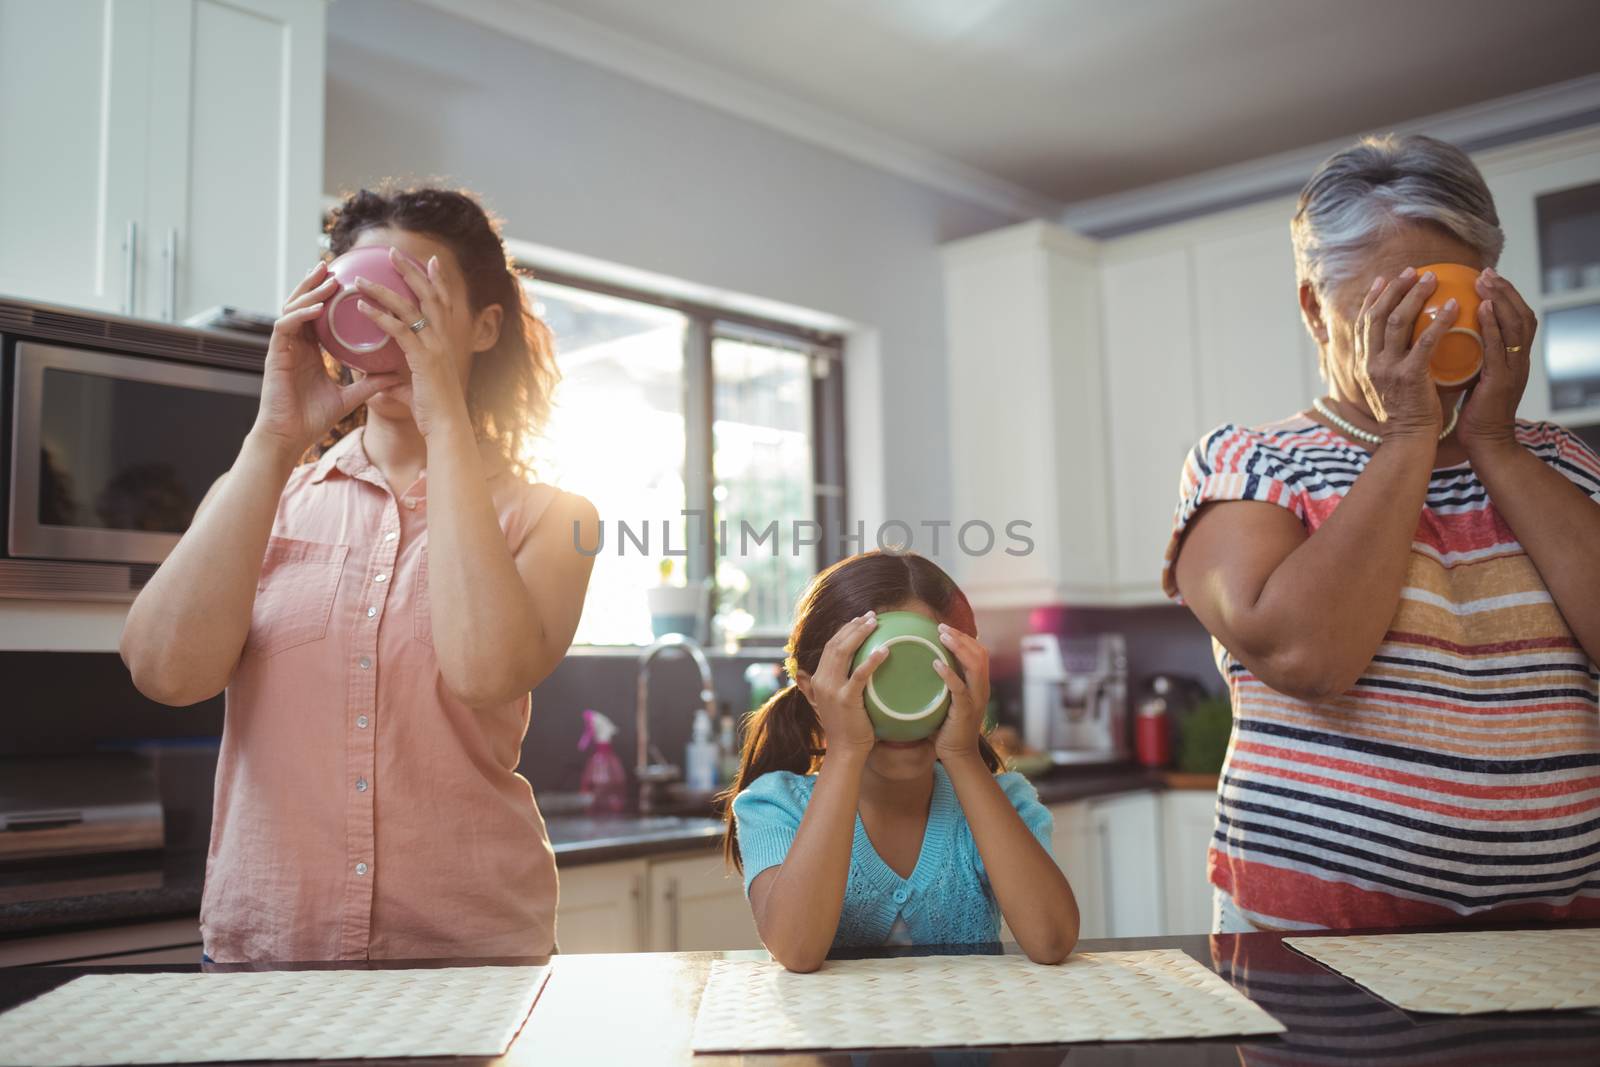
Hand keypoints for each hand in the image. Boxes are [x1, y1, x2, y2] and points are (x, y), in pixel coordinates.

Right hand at [252, 262, 400, 457]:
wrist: (290, 438)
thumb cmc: (312, 419)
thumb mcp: (348, 398)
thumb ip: (368, 384)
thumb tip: (396, 377)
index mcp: (310, 350)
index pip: (319, 315)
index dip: (328, 297)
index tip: (346, 280)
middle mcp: (295, 344)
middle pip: (302, 304)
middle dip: (315, 283)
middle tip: (332, 266)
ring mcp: (283, 348)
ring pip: (292, 308)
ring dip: (309, 292)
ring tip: (327, 279)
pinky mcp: (275, 355)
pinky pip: (285, 326)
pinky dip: (300, 315)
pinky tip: (316, 308)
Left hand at [354, 249, 474, 439]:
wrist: (447, 429)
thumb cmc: (434, 413)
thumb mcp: (414, 391)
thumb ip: (398, 382)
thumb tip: (380, 383)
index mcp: (446, 343)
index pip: (443, 303)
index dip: (437, 280)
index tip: (429, 261)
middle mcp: (443, 340)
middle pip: (429, 295)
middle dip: (411, 271)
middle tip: (393, 253)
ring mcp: (435, 347)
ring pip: (410, 307)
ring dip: (384, 289)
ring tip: (362, 278)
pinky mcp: (423, 358)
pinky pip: (398, 330)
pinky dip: (379, 317)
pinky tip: (361, 308)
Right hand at [803, 612, 886, 758]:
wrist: (845, 751)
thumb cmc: (847, 727)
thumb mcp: (837, 701)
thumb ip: (839, 684)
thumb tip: (850, 668)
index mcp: (819, 679)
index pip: (830, 646)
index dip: (845, 630)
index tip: (861, 619)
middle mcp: (822, 681)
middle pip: (836, 644)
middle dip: (854, 626)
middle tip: (872, 616)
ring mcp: (832, 689)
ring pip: (843, 652)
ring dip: (860, 634)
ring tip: (876, 623)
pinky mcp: (846, 699)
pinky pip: (859, 674)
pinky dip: (871, 660)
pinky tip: (884, 651)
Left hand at [933, 623, 990, 764]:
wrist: (958, 755)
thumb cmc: (948, 728)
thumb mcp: (948, 700)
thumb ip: (943, 684)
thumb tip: (921, 666)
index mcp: (979, 684)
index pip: (979, 653)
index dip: (965, 638)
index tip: (946, 628)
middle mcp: (981, 688)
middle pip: (980, 654)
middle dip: (961, 637)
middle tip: (941, 627)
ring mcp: (976, 699)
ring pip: (975, 665)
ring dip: (958, 648)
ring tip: (942, 637)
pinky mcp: (966, 710)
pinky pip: (960, 688)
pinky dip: (949, 674)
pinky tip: (936, 664)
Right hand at [1350, 268, 1458, 440]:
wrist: (1407, 439)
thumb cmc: (1406, 413)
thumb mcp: (1387, 385)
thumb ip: (1391, 362)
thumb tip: (1405, 342)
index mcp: (1363, 364)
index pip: (1363, 324)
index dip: (1371, 299)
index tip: (1382, 280)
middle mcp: (1370, 363)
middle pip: (1377, 315)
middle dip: (1394, 289)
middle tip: (1412, 271)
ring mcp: (1387, 368)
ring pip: (1397, 321)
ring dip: (1415, 296)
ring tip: (1431, 279)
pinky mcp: (1409, 375)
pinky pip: (1424, 341)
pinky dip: (1439, 321)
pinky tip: (1453, 306)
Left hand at [1460, 267, 1535, 454]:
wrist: (1485, 442)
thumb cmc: (1476, 410)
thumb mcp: (1476, 376)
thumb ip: (1473, 355)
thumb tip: (1449, 334)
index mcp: (1512, 358)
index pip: (1516, 318)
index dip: (1506, 296)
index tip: (1486, 277)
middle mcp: (1517, 360)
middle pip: (1521, 314)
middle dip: (1506, 290)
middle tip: (1486, 271)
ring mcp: (1513, 369)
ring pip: (1516, 325)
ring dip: (1502, 299)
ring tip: (1485, 280)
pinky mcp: (1502, 381)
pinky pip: (1499, 347)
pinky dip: (1494, 324)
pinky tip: (1483, 307)